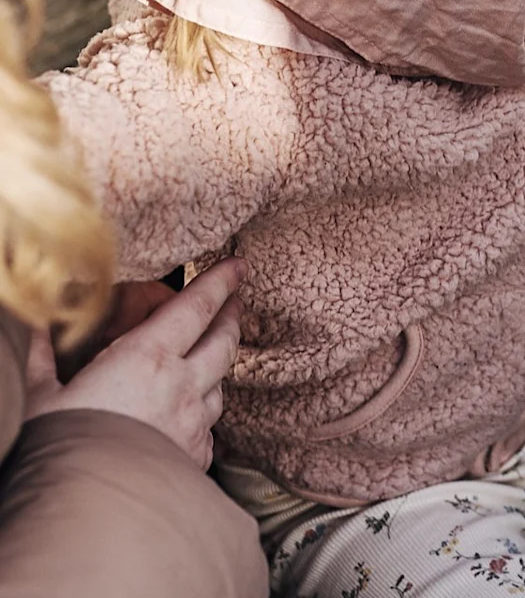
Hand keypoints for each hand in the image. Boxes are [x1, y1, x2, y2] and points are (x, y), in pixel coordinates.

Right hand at [26, 258, 246, 467]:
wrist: (87, 511)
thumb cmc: (60, 446)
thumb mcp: (41, 395)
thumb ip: (42, 358)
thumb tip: (32, 329)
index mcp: (147, 358)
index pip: (195, 309)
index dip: (219, 283)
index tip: (238, 266)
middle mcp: (183, 386)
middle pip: (223, 342)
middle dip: (232, 317)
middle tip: (237, 301)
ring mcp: (196, 423)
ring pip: (220, 385)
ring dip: (216, 369)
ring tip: (210, 359)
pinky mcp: (198, 457)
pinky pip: (209, 428)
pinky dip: (201, 416)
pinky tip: (190, 417)